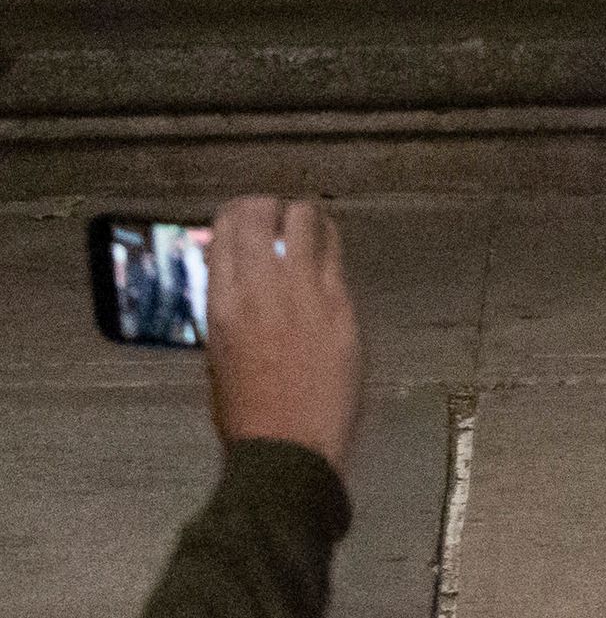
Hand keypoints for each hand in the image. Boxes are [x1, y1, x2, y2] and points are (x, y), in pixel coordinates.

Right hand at [204, 196, 362, 474]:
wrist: (288, 446)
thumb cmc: (248, 412)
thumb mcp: (219, 355)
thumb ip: (230, 310)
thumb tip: (239, 281)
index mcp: (222, 304)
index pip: (225, 230)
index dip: (236, 214)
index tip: (244, 215)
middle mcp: (260, 287)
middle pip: (262, 214)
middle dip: (268, 207)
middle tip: (274, 216)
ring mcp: (304, 291)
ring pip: (305, 219)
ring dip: (302, 216)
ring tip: (303, 225)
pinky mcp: (340, 301)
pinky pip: (334, 249)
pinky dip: (328, 237)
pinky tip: (326, 243)